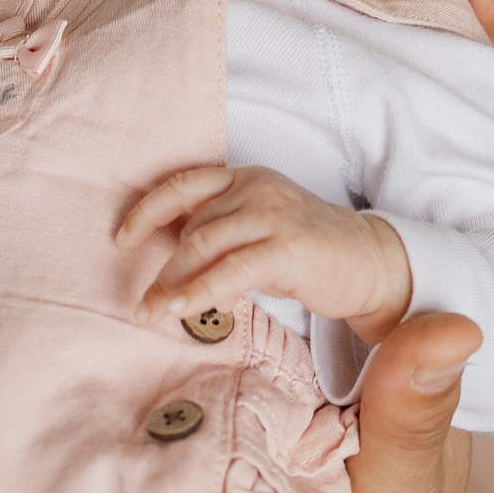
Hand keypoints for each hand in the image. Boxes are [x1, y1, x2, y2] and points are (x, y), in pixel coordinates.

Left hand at [117, 167, 413, 343]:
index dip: (148, 210)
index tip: (122, 238)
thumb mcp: (258, 233)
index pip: (185, 184)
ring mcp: (273, 213)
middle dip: (160, 267)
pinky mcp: (288, 245)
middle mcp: (257, 188)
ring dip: (171, 283)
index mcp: (247, 179)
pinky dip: (200, 291)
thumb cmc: (310, 255)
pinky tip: (182, 310)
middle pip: (191, 225)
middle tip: (141, 305)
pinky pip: (230, 269)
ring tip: (152, 313)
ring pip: (203, 244)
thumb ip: (220, 235)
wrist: (371, 264)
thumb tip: (168, 262)